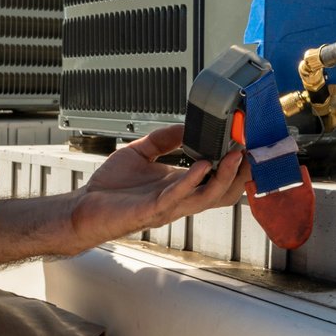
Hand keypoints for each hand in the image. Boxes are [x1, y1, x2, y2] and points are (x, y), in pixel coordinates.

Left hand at [70, 125, 246, 246]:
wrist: (84, 208)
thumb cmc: (110, 187)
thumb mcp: (140, 152)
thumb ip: (164, 139)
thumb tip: (186, 126)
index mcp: (179, 185)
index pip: (217, 179)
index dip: (235, 166)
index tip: (245, 145)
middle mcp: (179, 198)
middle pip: (222, 193)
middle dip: (241, 176)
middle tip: (251, 154)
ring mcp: (169, 205)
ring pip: (208, 197)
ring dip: (225, 177)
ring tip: (235, 157)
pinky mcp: (153, 209)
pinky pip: (179, 196)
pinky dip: (193, 180)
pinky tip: (202, 165)